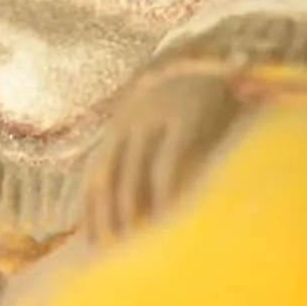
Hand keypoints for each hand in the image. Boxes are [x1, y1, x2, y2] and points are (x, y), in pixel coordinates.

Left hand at [77, 71, 247, 245]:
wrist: (216, 54)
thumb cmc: (189, 98)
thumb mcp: (156, 119)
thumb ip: (142, 151)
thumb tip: (134, 200)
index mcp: (120, 124)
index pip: (95, 173)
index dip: (90, 208)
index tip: (91, 240)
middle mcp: (129, 121)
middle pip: (107, 177)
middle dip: (105, 215)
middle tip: (110, 251)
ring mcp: (155, 119)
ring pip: (132, 174)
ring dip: (128, 211)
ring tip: (133, 242)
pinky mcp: (184, 120)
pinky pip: (169, 164)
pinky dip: (164, 193)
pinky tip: (167, 217)